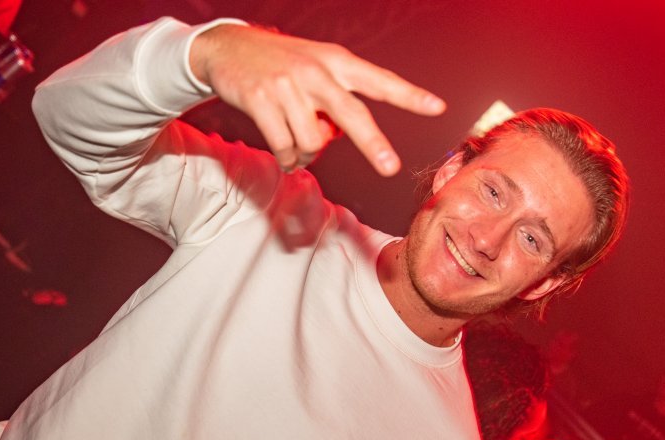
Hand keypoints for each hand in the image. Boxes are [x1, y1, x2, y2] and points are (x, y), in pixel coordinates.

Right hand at [189, 23, 444, 174]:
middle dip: (373, 144)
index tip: (437, 108)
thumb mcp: (317, 68)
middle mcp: (316, 71)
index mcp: (337, 62)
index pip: (380, 81)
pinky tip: (286, 155)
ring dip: (308, 154)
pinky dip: (288, 159)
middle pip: (352, 115)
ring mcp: (288, 85)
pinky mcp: (261, 99)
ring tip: (298, 145)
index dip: (409, 95)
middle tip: (390, 167)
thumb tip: (347, 139)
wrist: (227, 46)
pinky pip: (285, 146)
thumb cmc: (283, 65)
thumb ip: (339, 99)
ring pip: (314, 141)